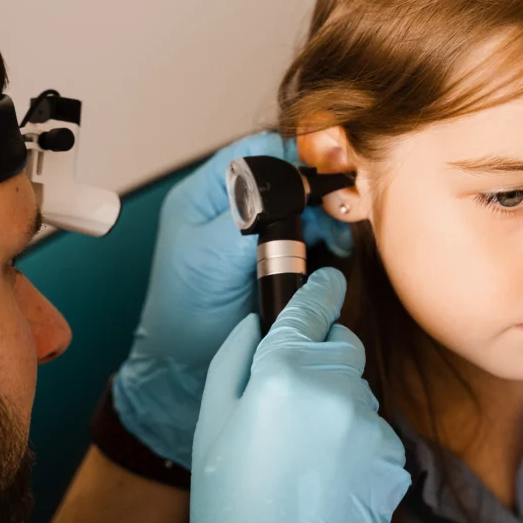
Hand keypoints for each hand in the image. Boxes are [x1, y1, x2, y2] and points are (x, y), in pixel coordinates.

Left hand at [113, 132, 352, 467]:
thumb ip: (246, 215)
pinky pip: (306, 234)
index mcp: (202, 196)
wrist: (186, 370)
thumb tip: (286, 182)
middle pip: (283, 173)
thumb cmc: (184, 317)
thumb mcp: (210, 257)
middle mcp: (228, 208)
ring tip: (338, 236)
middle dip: (313, 189)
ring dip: (323, 215)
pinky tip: (336, 250)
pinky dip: (325, 238)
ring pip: (300, 203)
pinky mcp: (272, 258)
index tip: (314, 181)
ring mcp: (252, 234)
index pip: (252, 152)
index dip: (287, 158)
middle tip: (337, 210)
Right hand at [190, 269, 410, 522]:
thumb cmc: (232, 505)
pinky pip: (373, 430)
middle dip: (322, 353)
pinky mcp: (393, 457)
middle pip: (342, 343)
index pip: (313, 306)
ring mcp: (370, 424)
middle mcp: (336, 388)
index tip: (326, 278)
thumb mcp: (212, 424)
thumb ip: (234, 359)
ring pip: (358, 389)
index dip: (319, 288)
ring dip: (337, 402)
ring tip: (303, 449)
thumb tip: (255, 323)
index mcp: (284, 371)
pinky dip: (354, 440)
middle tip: (292, 393)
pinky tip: (327, 473)